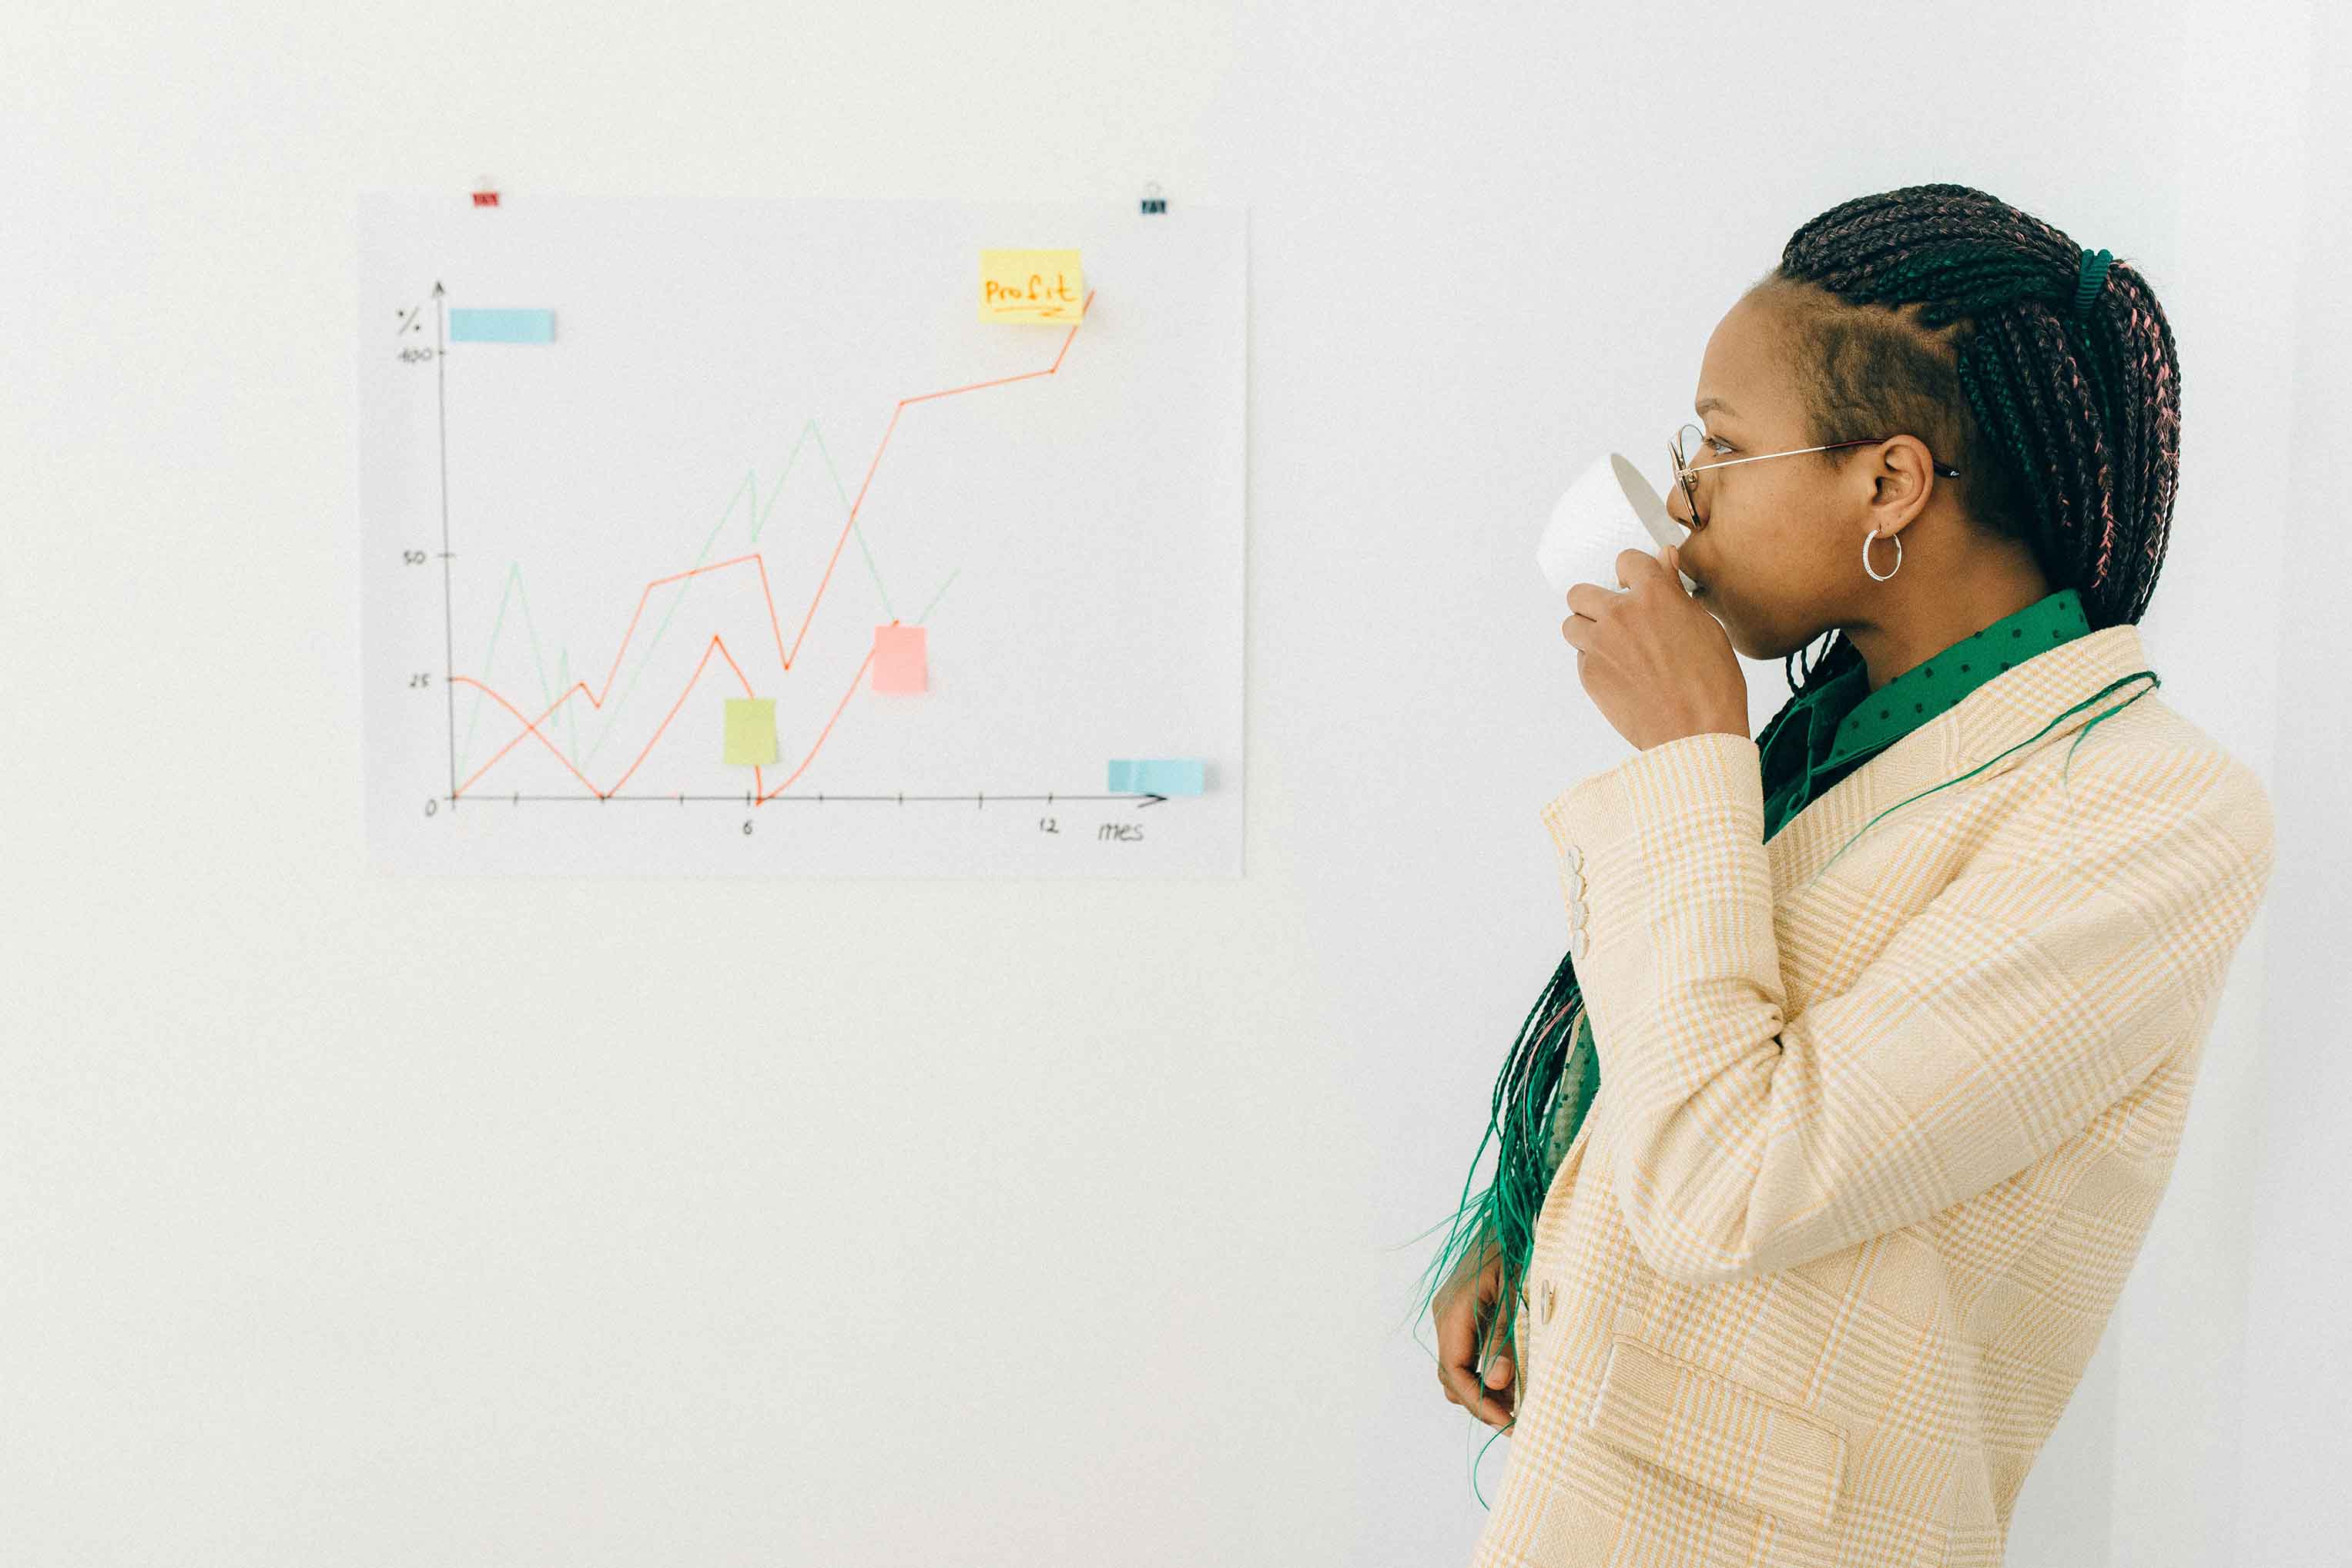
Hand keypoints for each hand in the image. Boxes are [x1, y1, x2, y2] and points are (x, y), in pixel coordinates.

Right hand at [1433, 1231, 1516, 1430]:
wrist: (1516, 1215)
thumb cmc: (1520, 1250)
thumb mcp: (1517, 1297)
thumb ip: (1504, 1340)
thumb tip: (1496, 1384)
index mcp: (1455, 1311)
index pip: (1455, 1372)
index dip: (1479, 1402)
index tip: (1507, 1422)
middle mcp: (1445, 1314)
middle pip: (1451, 1375)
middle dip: (1479, 1401)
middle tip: (1516, 1420)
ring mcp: (1451, 1312)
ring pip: (1456, 1366)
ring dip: (1481, 1388)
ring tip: (1516, 1402)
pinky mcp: (1462, 1310)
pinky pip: (1464, 1351)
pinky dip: (1482, 1369)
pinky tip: (1509, 1375)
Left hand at [1560, 545, 1747, 749]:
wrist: (1696, 734)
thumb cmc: (1712, 684)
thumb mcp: (1705, 628)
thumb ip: (1676, 592)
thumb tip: (1664, 557)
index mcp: (1654, 595)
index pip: (1626, 560)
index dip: (1632, 573)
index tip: (1635, 585)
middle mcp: (1620, 615)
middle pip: (1581, 593)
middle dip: (1595, 602)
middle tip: (1614, 619)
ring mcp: (1600, 645)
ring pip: (1571, 624)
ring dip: (1587, 631)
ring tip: (1612, 648)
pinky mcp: (1589, 675)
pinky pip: (1580, 658)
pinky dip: (1594, 662)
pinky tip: (1620, 675)